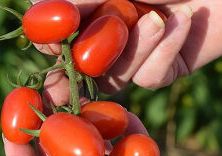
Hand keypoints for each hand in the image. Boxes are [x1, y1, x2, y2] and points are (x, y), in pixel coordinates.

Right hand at [30, 0, 221, 92]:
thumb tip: (39, 22)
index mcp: (99, 11)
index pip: (64, 38)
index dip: (53, 48)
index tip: (48, 51)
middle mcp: (115, 36)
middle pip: (86, 65)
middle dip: (82, 66)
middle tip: (69, 77)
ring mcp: (140, 56)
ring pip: (117, 75)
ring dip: (133, 48)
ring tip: (158, 18)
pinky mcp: (166, 69)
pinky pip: (151, 76)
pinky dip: (163, 51)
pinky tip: (181, 22)